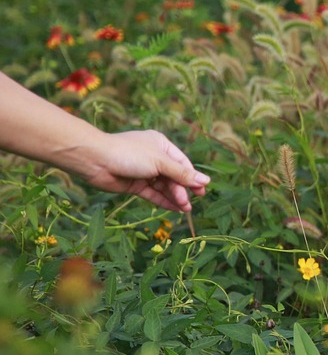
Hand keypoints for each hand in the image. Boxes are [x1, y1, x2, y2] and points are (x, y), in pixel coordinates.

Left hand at [79, 130, 209, 212]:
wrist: (95, 160)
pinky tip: (174, 209)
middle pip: (173, 176)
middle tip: (191, 203)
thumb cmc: (129, 154)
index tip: (202, 191)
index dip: (192, 177)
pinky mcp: (134, 184)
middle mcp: (153, 158)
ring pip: (163, 186)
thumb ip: (182, 174)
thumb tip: (206, 181)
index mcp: (161, 145)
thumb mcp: (160, 162)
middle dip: (182, 189)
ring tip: (185, 209)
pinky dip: (163, 201)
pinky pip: (152, 193)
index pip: (182, 163)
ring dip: (174, 197)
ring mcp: (143, 172)